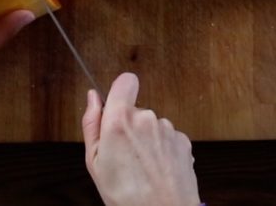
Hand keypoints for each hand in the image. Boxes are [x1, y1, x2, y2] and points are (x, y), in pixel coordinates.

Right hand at [82, 73, 200, 205]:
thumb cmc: (125, 196)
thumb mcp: (94, 162)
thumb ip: (92, 123)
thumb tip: (93, 97)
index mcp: (120, 120)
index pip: (125, 81)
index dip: (120, 91)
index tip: (117, 107)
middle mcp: (146, 118)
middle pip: (136, 109)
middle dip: (130, 126)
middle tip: (124, 156)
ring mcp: (167, 129)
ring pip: (152, 125)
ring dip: (147, 140)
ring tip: (142, 169)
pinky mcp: (183, 141)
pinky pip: (168, 138)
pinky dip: (162, 150)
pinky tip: (157, 170)